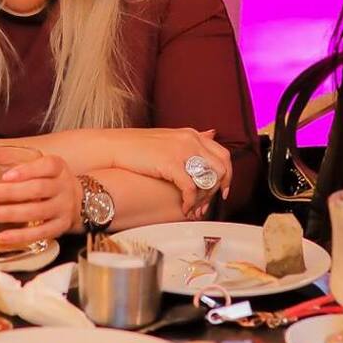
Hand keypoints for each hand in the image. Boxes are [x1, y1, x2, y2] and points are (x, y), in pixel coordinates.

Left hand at [0, 144, 79, 245]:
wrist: (73, 199)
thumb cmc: (43, 178)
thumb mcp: (27, 162)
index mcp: (57, 167)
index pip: (46, 166)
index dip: (27, 171)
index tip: (6, 176)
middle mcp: (63, 187)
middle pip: (38, 189)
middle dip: (10, 193)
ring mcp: (63, 208)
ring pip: (37, 212)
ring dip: (10, 214)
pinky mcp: (60, 227)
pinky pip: (40, 233)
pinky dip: (21, 236)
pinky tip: (2, 237)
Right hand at [93, 128, 232, 217]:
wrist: (116, 146)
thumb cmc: (138, 146)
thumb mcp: (169, 138)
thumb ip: (191, 139)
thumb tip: (211, 134)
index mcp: (192, 135)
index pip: (223, 154)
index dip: (227, 175)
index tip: (223, 190)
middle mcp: (191, 140)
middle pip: (221, 167)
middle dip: (218, 189)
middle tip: (209, 203)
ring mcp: (182, 151)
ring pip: (209, 179)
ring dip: (205, 197)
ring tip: (195, 208)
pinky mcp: (171, 164)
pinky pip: (191, 188)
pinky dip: (191, 202)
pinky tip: (185, 209)